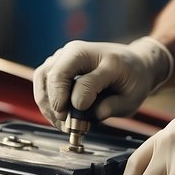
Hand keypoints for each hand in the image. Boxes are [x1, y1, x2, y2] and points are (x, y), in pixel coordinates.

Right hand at [33, 37, 172, 126]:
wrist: (132, 63)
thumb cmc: (132, 81)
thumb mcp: (131, 97)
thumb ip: (111, 106)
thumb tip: (86, 113)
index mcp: (105, 58)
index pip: (85, 82)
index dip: (80, 103)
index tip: (83, 122)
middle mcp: (80, 50)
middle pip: (56, 75)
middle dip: (56, 104)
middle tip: (66, 124)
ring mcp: (65, 54)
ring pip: (42, 76)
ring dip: (46, 103)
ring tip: (60, 122)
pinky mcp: (56, 62)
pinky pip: (41, 79)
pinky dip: (44, 99)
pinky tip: (56, 114)